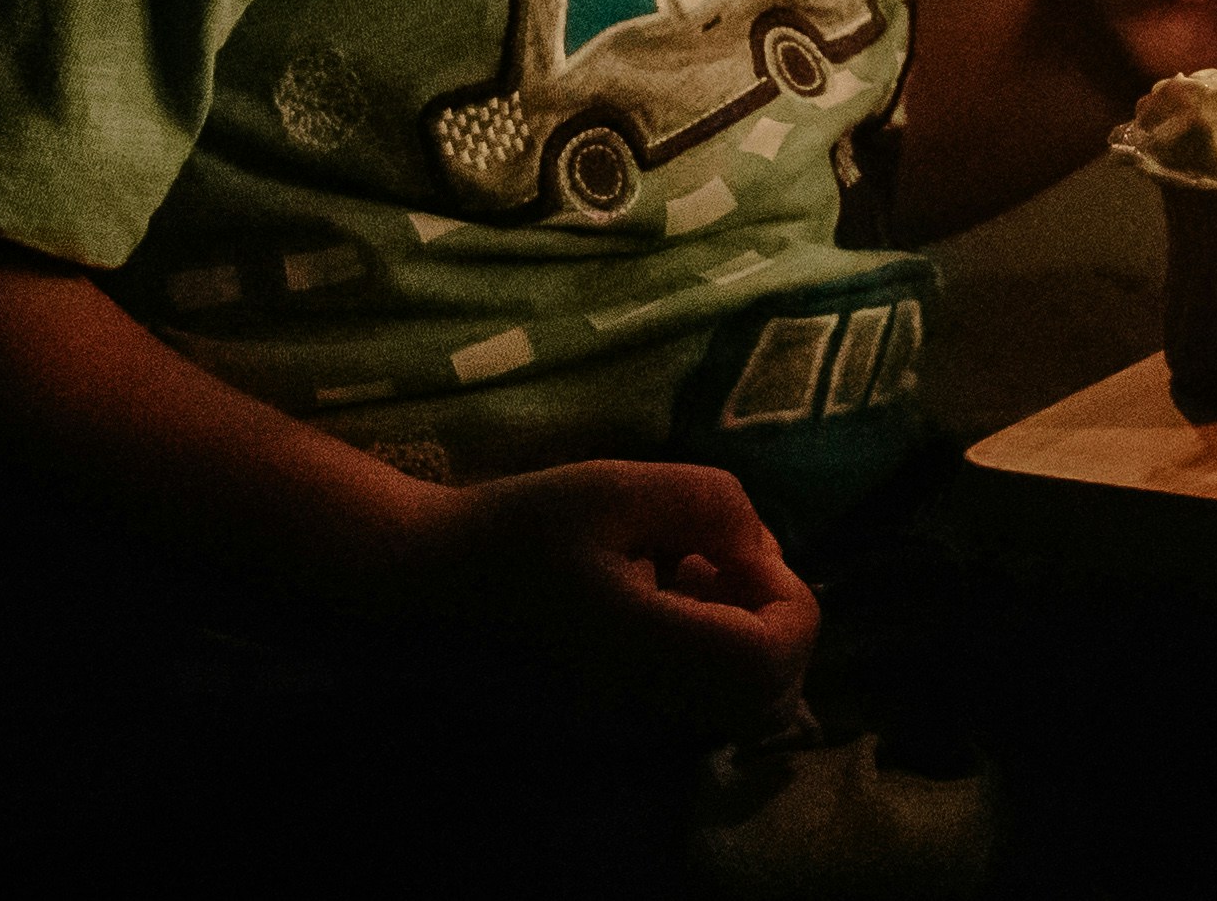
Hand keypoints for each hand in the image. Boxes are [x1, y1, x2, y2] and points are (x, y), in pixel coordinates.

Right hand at [393, 459, 816, 732]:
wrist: (432, 586)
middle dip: (772, 617)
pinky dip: (708, 655)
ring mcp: (636, 729)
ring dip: (741, 635)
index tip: (738, 547)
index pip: (772, 657)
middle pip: (770, 694)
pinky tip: (659, 599)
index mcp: (652, 651)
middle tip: (717, 558)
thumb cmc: (523, 530)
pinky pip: (699, 707)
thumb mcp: (622, 487)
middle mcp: (652, 707)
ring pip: (739, 705)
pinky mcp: (622, 728)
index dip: (784, 595)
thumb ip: (712, 505)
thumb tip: (763, 550)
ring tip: (682, 571)